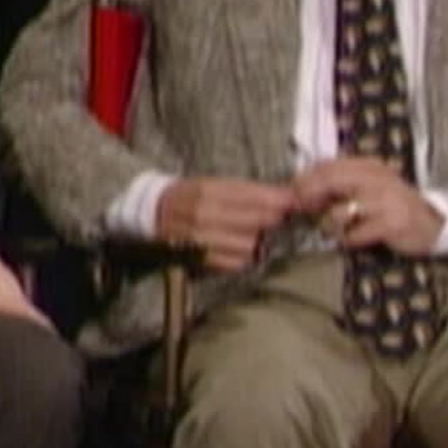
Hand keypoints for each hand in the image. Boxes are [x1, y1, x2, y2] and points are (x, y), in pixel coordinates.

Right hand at [154, 177, 296, 271]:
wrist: (151, 214)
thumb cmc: (190, 198)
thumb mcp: (214, 184)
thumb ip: (249, 191)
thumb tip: (288, 197)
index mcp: (209, 190)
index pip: (256, 197)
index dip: (281, 201)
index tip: (296, 203)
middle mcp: (204, 214)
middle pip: (258, 221)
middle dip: (272, 221)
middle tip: (277, 220)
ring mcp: (200, 238)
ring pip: (249, 245)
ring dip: (257, 242)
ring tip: (252, 236)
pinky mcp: (199, 259)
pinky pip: (235, 263)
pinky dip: (243, 258)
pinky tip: (239, 251)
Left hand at [292, 157, 441, 256]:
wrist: (434, 224)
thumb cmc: (391, 206)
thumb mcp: (368, 188)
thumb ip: (339, 185)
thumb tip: (301, 188)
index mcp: (369, 166)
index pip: (327, 166)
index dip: (305, 180)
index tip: (294, 194)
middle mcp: (378, 179)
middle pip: (329, 181)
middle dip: (309, 198)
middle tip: (305, 210)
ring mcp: (387, 200)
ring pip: (340, 211)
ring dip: (330, 224)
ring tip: (335, 230)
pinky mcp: (393, 223)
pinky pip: (356, 233)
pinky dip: (348, 239)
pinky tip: (352, 240)